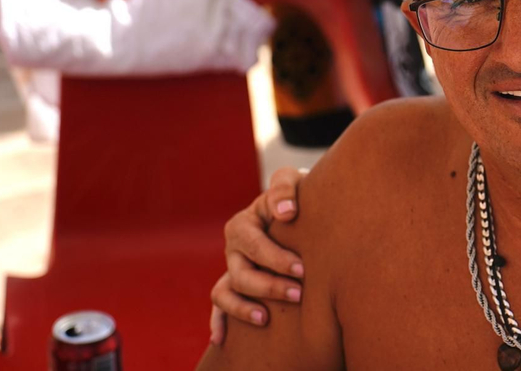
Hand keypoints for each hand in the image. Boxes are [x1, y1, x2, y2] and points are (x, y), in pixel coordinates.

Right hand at [210, 167, 308, 344]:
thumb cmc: (295, 196)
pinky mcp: (235, 286)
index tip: (302, 269)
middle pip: (241, 273)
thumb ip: (284, 190)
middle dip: (269, 286)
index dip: (276, 259)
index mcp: (243, 225)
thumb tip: (286, 213)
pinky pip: (219, 306)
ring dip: (242, 308)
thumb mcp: (289, 182)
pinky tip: (222, 339)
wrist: (295, 210)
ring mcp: (231, 269)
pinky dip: (218, 322)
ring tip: (265, 318)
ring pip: (224, 293)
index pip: (255, 245)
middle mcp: (233, 249)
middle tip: (298, 294)